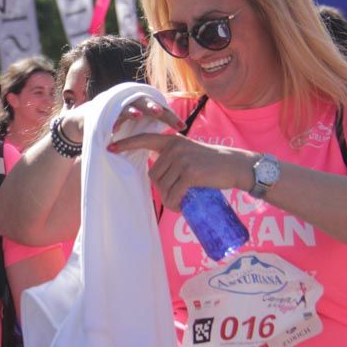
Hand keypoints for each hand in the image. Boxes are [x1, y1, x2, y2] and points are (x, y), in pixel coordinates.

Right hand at [109, 94, 184, 134]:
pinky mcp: (108, 111)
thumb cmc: (133, 115)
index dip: (171, 117)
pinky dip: (114, 122)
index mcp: (149, 105)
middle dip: (153, 107)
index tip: (182, 127)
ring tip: (138, 116)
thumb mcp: (148, 119)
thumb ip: (162, 122)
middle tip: (159, 112)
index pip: (162, 110)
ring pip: (128, 107)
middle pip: (147, 103)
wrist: (106, 109)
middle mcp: (136, 102)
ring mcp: (122, 105)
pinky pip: (111, 116)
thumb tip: (183, 129)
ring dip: (133, 111)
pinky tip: (115, 129)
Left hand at [109, 131, 253, 210]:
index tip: (110, 147)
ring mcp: (182, 159)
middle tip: (177, 195)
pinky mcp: (190, 173)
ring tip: (182, 201)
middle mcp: (175, 147)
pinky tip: (183, 207)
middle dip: (163, 190)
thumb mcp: (189, 153)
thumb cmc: (211, 164)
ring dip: (170, 200)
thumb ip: (172, 157)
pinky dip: (176, 204)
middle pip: (154, 176)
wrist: (236, 166)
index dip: (127, 144)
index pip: (144, 140)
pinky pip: (174, 194)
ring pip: (163, 187)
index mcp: (172, 141)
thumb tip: (154, 174)